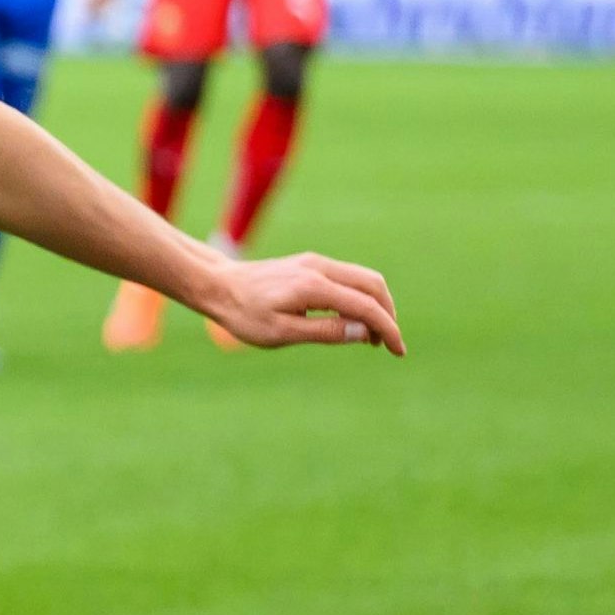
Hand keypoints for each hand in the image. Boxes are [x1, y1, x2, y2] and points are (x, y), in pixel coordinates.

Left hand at [184, 250, 405, 353]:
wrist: (217, 284)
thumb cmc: (243, 314)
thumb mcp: (281, 332)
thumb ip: (324, 332)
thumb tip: (363, 332)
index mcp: (314, 286)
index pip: (365, 306)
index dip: (387, 329)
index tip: (398, 351)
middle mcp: (319, 268)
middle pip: (373, 285)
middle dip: (388, 315)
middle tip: (387, 345)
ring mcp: (316, 263)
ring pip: (364, 279)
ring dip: (376, 305)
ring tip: (370, 337)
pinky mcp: (311, 264)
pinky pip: (348, 278)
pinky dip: (361, 297)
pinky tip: (352, 320)